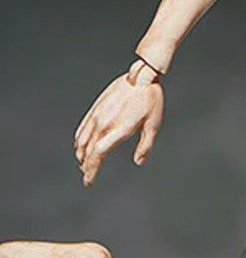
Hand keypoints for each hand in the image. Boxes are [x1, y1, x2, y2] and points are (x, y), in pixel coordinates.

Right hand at [74, 62, 163, 185]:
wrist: (141, 77)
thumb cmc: (150, 101)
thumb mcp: (153, 125)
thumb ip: (145, 146)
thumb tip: (139, 162)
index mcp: (119, 128)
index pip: (99, 153)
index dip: (92, 168)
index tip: (89, 180)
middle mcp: (105, 122)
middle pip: (88, 149)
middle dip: (86, 166)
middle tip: (87, 177)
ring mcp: (98, 114)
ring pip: (82, 139)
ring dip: (81, 154)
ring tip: (83, 164)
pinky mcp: (96, 107)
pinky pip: (83, 127)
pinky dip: (79, 139)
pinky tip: (81, 146)